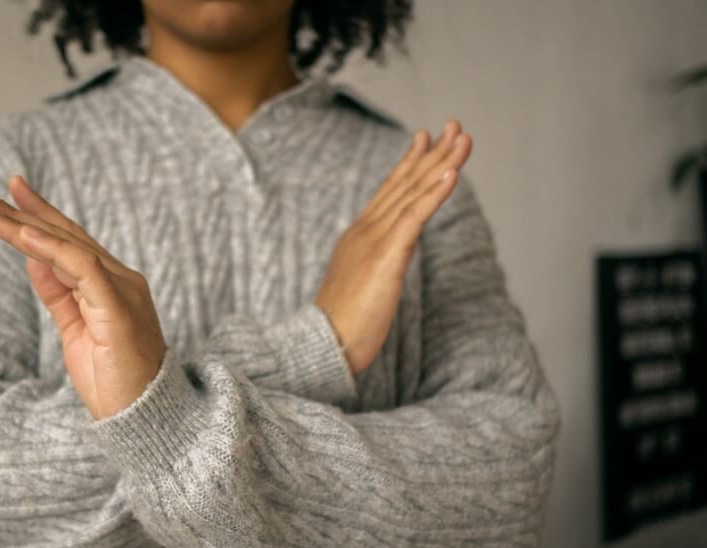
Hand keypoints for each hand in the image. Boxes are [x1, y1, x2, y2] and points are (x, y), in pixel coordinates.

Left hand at [0, 175, 166, 419]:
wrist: (143, 418)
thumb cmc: (114, 381)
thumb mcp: (75, 331)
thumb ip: (59, 293)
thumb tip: (33, 259)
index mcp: (110, 285)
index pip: (70, 241)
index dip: (38, 214)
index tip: (8, 192)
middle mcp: (120, 279)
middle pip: (64, 236)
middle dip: (20, 211)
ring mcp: (121, 290)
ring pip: (66, 245)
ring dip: (22, 225)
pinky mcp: (118, 307)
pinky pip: (83, 267)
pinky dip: (51, 249)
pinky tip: (23, 236)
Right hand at [314, 118, 472, 374]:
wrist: (323, 345)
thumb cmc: (341, 325)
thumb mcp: (363, 284)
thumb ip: (378, 261)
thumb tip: (395, 252)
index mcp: (359, 236)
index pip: (389, 191)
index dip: (410, 162)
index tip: (425, 138)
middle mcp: (365, 230)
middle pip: (405, 183)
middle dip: (432, 152)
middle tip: (455, 125)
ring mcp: (374, 241)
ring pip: (413, 193)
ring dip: (441, 163)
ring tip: (462, 138)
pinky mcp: (385, 258)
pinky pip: (414, 218)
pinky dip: (434, 194)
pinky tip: (452, 174)